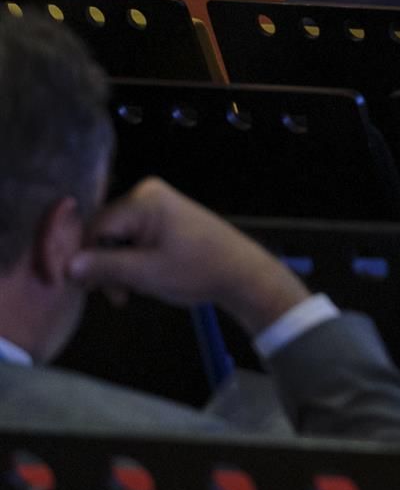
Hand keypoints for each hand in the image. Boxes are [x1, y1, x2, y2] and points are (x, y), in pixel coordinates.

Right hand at [68, 179, 311, 336]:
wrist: (242, 273)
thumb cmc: (197, 270)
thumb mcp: (145, 273)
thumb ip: (103, 267)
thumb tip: (66, 266)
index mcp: (142, 199)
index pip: (94, 229)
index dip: (88, 261)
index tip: (95, 291)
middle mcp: (147, 193)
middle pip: (104, 232)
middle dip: (105, 266)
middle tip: (119, 296)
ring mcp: (158, 204)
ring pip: (117, 239)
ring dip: (118, 267)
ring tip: (131, 292)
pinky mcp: (165, 217)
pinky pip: (133, 238)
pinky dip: (132, 260)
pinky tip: (142, 279)